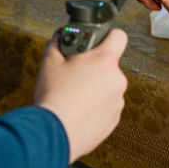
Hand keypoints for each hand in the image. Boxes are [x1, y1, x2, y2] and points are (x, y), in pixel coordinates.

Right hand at [34, 29, 128, 163]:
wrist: (54, 133)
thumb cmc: (54, 97)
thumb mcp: (49, 62)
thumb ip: (57, 42)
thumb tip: (59, 34)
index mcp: (105, 61)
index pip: (119, 37)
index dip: (108, 36)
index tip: (99, 41)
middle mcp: (117, 80)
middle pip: (109, 66)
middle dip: (94, 68)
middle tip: (75, 75)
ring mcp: (118, 101)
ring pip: (108, 87)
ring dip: (96, 89)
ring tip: (74, 96)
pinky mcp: (114, 120)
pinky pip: (107, 106)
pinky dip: (95, 107)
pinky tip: (78, 110)